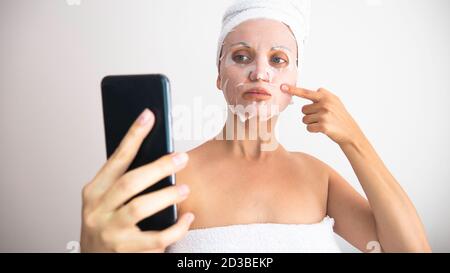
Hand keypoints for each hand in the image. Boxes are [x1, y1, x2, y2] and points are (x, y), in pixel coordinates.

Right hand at [80, 109, 193, 251]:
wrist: (92, 261)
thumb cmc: (104, 224)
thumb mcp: (105, 200)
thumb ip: (123, 181)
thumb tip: (157, 154)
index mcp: (93, 191)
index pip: (116, 159)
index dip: (133, 136)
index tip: (148, 115)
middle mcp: (97, 210)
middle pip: (130, 182)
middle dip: (158, 167)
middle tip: (181, 158)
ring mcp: (110, 232)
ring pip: (140, 208)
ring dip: (166, 195)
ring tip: (184, 189)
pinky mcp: (125, 251)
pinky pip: (157, 238)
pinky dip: (176, 227)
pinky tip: (187, 218)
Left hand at [281, 84, 362, 145]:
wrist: (350, 132)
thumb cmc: (340, 117)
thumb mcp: (335, 101)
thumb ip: (322, 95)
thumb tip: (310, 90)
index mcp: (326, 96)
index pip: (306, 92)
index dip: (293, 90)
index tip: (283, 87)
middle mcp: (324, 104)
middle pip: (303, 109)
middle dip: (310, 114)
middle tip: (323, 117)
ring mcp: (324, 115)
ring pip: (304, 119)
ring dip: (312, 123)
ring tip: (324, 122)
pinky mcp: (323, 126)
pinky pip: (308, 127)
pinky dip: (314, 130)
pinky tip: (323, 129)